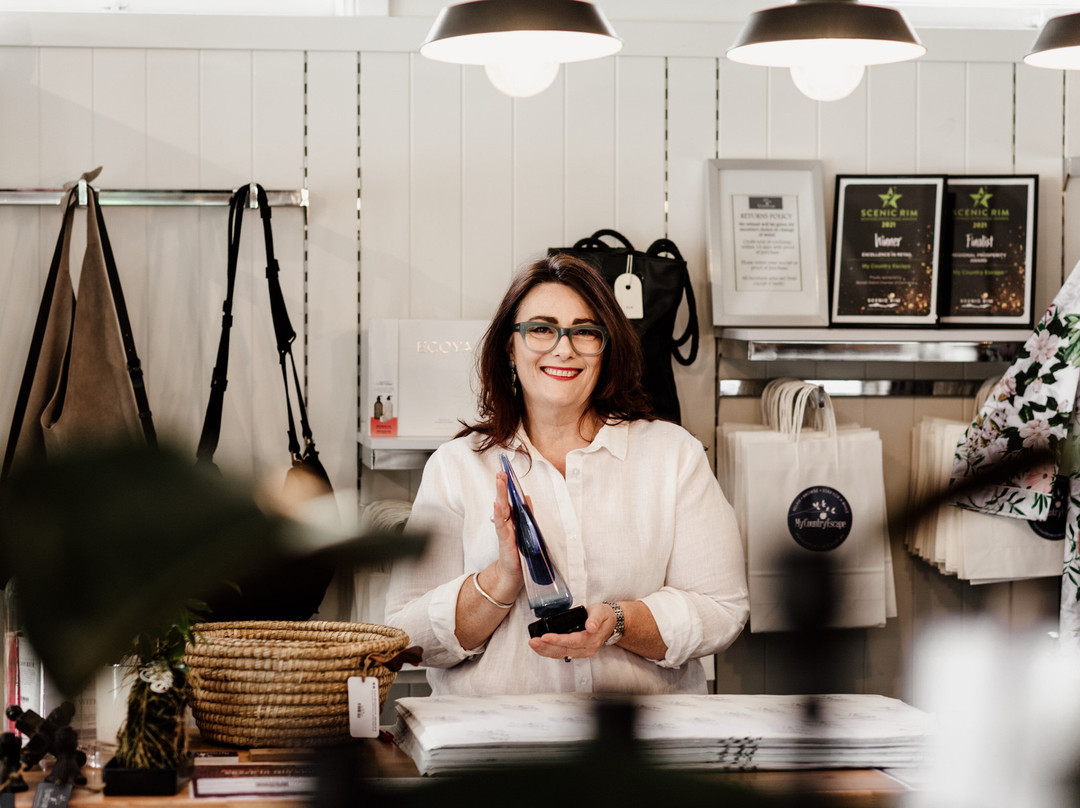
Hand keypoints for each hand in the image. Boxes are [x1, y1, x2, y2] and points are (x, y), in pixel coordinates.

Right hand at [485, 471, 523, 600]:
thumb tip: (527, 497)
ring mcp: (505, 531)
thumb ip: (525, 514)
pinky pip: (501, 526)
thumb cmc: (519, 553)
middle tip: (500, 472)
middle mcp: (508, 524)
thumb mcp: (525, 531)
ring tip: (499, 480)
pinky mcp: (504, 541)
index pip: (510, 500)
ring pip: (502, 509)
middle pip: (505, 501)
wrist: (512, 575)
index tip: (506, 472)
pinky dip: (498, 514)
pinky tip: (496, 504)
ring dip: (500, 494)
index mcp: (513, 521)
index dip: (509, 487)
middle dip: (502, 486)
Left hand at [527, 602, 614, 660]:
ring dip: (545, 650)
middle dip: (546, 647)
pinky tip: (540, 647)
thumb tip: (591, 626)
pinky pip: (561, 653)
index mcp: (592, 639)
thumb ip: (595, 619)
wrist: (611, 622)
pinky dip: (549, 651)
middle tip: (533, 642)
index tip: (545, 637)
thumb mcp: (601, 612)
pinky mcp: (576, 651)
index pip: (572, 641)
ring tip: (533, 644)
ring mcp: (581, 652)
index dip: (557, 640)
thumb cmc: (603, 615)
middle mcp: (586, 649)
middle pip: (563, 650)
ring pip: (561, 654)